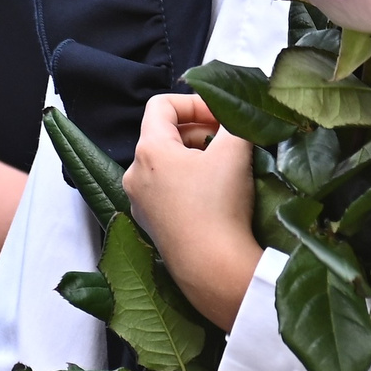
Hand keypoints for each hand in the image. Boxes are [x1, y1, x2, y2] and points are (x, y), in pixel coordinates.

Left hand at [122, 94, 262, 330]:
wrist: (213, 268)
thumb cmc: (219, 205)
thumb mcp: (235, 150)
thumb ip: (235, 121)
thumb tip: (235, 112)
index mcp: (148, 150)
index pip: (162, 104)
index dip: (194, 101)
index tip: (221, 113)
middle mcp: (135, 174)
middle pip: (164, 134)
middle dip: (198, 130)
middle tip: (228, 138)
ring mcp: (140, 202)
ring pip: (166, 163)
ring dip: (194, 156)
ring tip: (224, 166)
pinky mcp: (151, 225)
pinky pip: (166, 190)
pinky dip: (187, 182)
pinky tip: (213, 194)